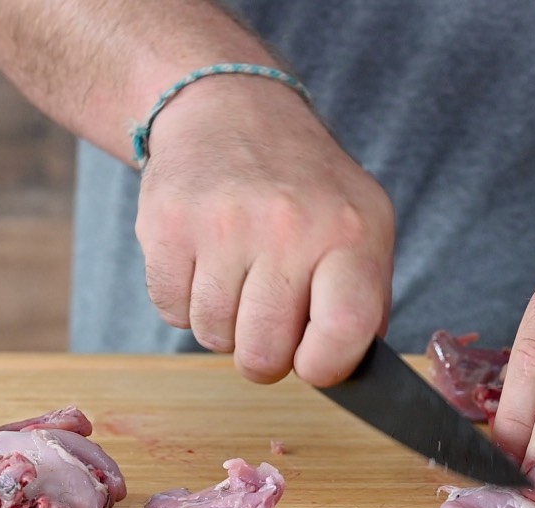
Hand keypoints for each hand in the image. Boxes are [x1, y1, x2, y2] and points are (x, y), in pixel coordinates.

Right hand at [135, 75, 394, 386]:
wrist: (233, 109)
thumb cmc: (308, 187)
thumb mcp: (365, 226)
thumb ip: (367, 300)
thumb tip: (349, 369)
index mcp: (351, 234)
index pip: (343, 334)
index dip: (324, 367)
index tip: (313, 361)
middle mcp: (288, 227)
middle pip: (264, 354)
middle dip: (265, 355)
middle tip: (269, 320)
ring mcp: (222, 224)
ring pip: (214, 338)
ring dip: (224, 327)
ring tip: (239, 281)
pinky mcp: (167, 224)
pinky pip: (172, 313)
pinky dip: (186, 304)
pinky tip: (205, 264)